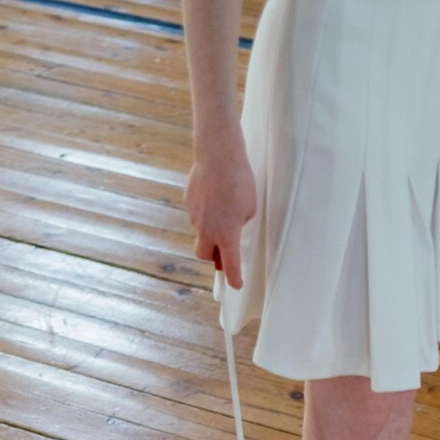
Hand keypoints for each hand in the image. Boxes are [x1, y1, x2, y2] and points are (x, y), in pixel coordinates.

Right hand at [183, 118, 256, 288]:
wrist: (218, 155)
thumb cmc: (239, 180)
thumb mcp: (251, 207)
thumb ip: (241, 223)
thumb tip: (232, 226)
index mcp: (227, 234)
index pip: (230, 264)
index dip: (234, 277)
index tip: (236, 284)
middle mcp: (207, 229)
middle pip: (204, 254)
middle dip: (211, 255)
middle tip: (222, 249)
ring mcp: (195, 216)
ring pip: (200, 230)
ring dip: (210, 228)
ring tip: (222, 207)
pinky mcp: (188, 202)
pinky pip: (197, 212)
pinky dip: (205, 210)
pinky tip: (213, 195)